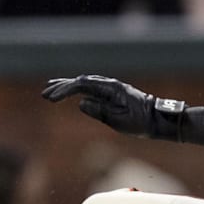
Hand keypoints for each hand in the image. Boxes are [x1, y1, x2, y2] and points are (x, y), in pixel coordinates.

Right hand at [41, 75, 183, 139]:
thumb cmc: (141, 121)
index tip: (51, 98)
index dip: (64, 90)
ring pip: (85, 84)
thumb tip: (81, 102)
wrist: (158, 119)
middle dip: (62, 86)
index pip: (82, 85)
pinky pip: (92, 89)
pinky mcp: (113, 94)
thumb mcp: (119, 120)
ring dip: (68, 87)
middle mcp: (110, 85)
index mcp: (111, 88)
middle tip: (45, 93)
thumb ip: (99, 111)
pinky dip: (79, 90)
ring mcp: (112, 88)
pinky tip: (72, 94)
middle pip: (81, 81)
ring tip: (52, 90)